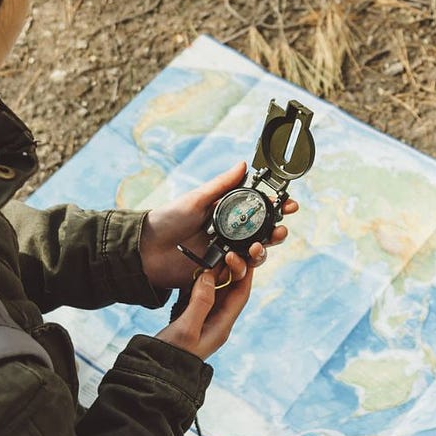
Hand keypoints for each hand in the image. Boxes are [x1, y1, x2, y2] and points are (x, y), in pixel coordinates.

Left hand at [139, 162, 298, 290]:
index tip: (289, 204)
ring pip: (255, 254)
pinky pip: (239, 271)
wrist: (147, 250)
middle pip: (263, 233)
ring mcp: (226, 253)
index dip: (276, 207)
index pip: (258, 209)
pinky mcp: (219, 271)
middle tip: (280, 230)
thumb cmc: (168, 219)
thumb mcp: (196, 199)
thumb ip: (222, 185)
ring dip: (262, 251)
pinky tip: (233, 259)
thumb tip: (244, 164)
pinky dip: (241, 266)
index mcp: (227, 212)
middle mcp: (230, 232)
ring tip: (256, 247)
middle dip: (276, 232)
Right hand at [154, 251, 251, 359]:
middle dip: (228, 271)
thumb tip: (210, 276)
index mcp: (222, 326)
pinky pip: (200, 296)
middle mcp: (217, 322)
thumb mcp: (187, 328)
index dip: (244, 274)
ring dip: (214, 275)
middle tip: (223, 251)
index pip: (240, 294)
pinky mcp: (191, 319)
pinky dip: (199, 283)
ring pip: (215, 292)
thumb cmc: (172, 355)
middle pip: (230, 291)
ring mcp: (204, 321)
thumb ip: (200, 301)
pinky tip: (195, 271)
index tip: (244, 254)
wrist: (156, 373)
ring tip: (212, 255)